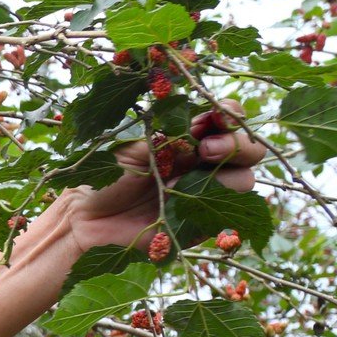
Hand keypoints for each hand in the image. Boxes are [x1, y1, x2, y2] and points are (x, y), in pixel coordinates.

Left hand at [59, 98, 270, 258]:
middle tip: (205, 148)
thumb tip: (208, 119)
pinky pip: (227, 213)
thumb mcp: (139, 145)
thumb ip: (175, 132)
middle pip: (250, 148)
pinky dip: (210, 203)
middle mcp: (205, 163)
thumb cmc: (107, 176)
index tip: (214, 115)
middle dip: (236, 143)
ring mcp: (207, 193)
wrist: (87, 217)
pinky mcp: (203, 223)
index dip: (229, 114)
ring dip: (224, 174)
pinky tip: (181, 200)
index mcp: (191, 136)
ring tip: (183, 178)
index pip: (229, 117)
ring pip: (245, 179)